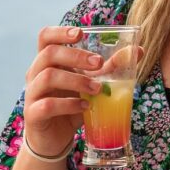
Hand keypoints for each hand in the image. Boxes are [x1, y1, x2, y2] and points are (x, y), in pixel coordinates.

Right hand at [23, 26, 104, 156]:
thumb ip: (110, 67)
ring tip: (97, 89)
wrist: (55, 138)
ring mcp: (32, 93)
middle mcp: (36, 73)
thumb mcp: (92, 83)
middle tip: (99, 63)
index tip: (81, 34)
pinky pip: (48, 104)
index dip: (60, 32)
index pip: (46, 37)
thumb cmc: (72, 103)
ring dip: (77, 80)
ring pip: (47, 77)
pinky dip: (69, 104)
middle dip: (77, 56)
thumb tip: (137, 51)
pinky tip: (85, 106)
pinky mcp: (33, 115)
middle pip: (49, 53)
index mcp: (48, 61)